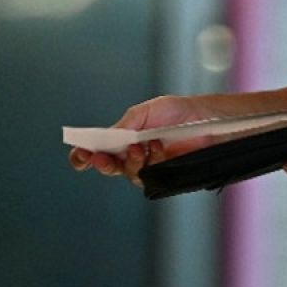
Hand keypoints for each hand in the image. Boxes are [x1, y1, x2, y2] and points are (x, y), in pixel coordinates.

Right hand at [67, 95, 217, 185]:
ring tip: (139, 147)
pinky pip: (149, 176)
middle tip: (98, 158)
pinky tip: (158, 147)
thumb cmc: (178, 112)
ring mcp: (149, 167)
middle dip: (100, 163)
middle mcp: (133, 155)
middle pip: (109, 167)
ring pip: (128, 173)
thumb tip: (109, 136)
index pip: (100, 150)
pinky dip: (150, 162)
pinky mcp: (164, 175)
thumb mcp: (149, 110)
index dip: (86, 156)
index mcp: (125, 139)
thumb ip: (127, 123)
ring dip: (130, 161)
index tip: (80, 155)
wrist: (206, 120)